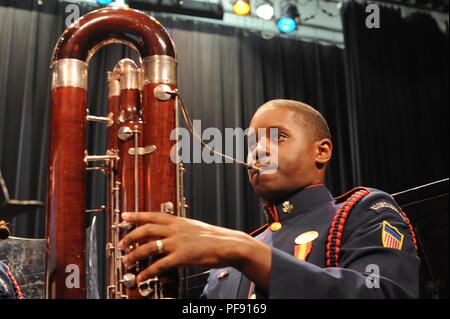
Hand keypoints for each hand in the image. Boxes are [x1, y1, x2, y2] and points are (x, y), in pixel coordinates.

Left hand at [118, 212, 255, 283]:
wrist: (229, 244)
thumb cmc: (213, 237)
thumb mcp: (194, 226)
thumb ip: (180, 227)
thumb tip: (169, 230)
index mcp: (178, 221)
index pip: (153, 215)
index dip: (136, 215)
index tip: (124, 216)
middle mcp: (176, 229)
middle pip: (146, 229)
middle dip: (130, 236)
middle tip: (121, 244)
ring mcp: (178, 242)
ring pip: (149, 246)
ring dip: (134, 254)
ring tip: (126, 261)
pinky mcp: (182, 257)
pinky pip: (159, 265)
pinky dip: (147, 272)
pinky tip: (141, 276)